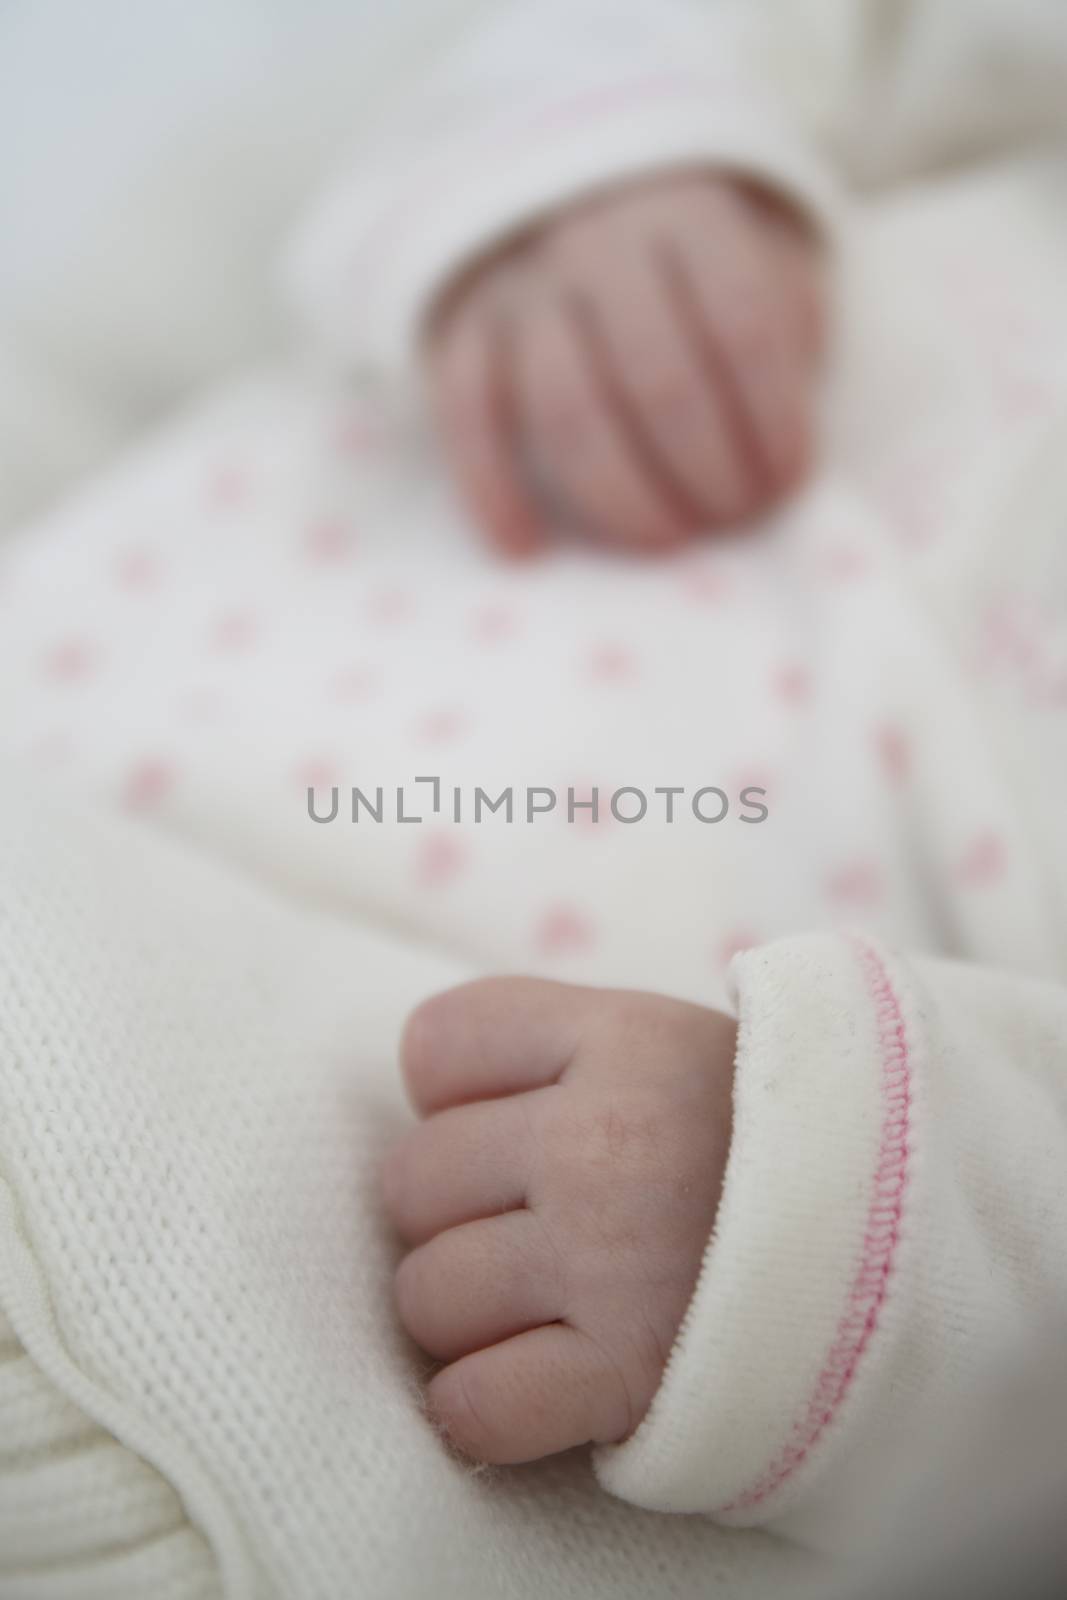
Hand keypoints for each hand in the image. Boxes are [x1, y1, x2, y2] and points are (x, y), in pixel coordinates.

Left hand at [382, 977, 735, 1462]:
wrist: (909, 1243)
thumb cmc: (764, 1142)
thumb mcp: (676, 1043)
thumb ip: (556, 1045)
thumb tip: (422, 1082)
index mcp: (621, 1038)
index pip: (436, 1046)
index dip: (459, 1094)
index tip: (519, 1121)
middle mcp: (602, 1140)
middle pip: (412, 1180)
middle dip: (458, 1212)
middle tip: (540, 1224)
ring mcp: (610, 1260)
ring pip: (424, 1296)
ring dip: (469, 1315)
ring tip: (550, 1303)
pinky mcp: (626, 1378)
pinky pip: (470, 1407)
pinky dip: (486, 1408)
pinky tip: (538, 1382)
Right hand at [425, 171, 823, 554]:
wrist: (564, 194)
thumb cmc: (691, 265)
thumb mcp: (764, 260)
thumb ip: (788, 329)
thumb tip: (781, 442)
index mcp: (691, 218)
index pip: (745, 326)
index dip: (774, 422)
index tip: (788, 484)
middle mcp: (599, 243)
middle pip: (658, 381)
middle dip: (706, 473)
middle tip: (730, 521)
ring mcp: (521, 288)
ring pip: (565, 410)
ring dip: (621, 497)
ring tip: (663, 542)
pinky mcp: (458, 329)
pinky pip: (466, 417)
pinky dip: (492, 490)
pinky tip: (526, 548)